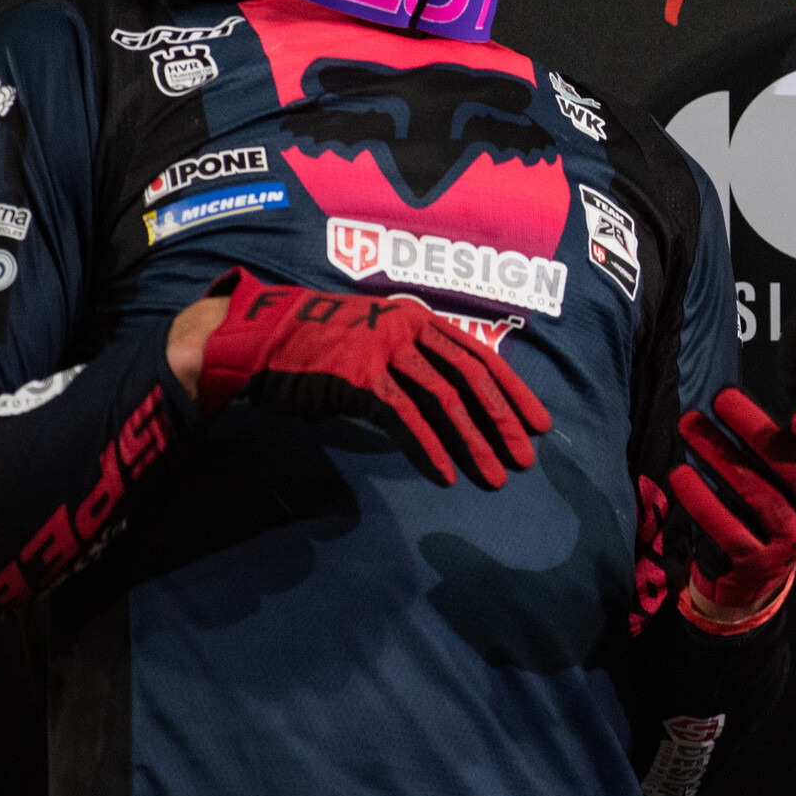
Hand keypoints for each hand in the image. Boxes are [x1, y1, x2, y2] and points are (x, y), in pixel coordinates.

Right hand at [193, 268, 550, 487]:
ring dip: (473, 442)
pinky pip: (404, 417)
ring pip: (444, 399)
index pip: (480, 356)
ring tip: (493, 476)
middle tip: (524, 458)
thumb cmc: (317, 350)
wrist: (257, 340)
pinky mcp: (358, 376)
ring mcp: (383, 349)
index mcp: (419, 319)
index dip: (513, 392)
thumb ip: (411, 367)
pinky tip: (444, 475)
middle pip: (471, 378)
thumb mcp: (375, 346)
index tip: (538, 424)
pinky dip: (428, 449)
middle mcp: (408, 328)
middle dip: (502, 421)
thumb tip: (449, 407)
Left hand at [669, 308, 795, 619]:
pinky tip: (680, 474)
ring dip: (720, 458)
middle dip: (754, 430)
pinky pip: (729, 530)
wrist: (766, 554)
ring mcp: (790, 537)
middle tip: (720, 396)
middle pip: (789, 468)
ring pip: (756, 495)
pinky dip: (704, 503)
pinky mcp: (755, 557)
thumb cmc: (788, 470)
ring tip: (688, 424)